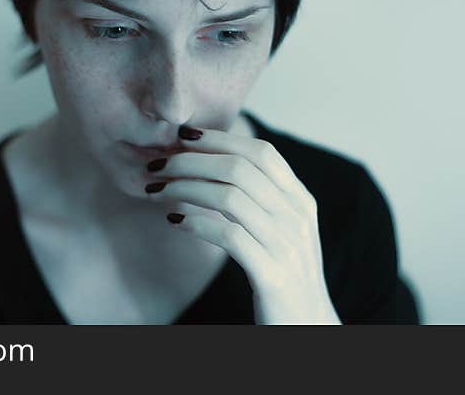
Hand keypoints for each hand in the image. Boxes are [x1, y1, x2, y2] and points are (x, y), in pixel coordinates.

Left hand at [143, 124, 340, 324]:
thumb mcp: (280, 230)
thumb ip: (259, 199)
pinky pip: (229, 236)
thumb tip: (212, 164)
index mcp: (300, 201)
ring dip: (185, 188)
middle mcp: (297, 217)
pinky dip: (196, 223)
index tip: (182, 137)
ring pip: (230, 197)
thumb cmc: (283, 275)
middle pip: (240, 169)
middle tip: (158, 166)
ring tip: (156, 190)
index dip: (220, 139)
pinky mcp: (273, 275)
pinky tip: (174, 221)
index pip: (262, 153)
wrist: (308, 328)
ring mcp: (287, 246)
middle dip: (191, 161)